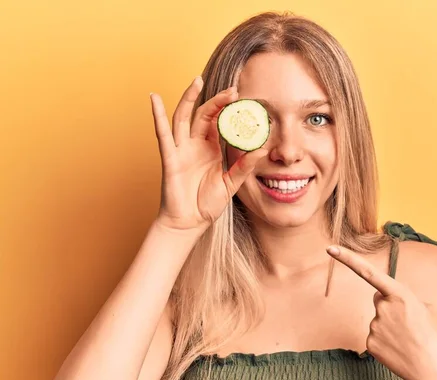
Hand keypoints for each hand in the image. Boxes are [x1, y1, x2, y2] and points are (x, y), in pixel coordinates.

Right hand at [150, 77, 267, 231]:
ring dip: (189, 98)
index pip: (220, 122)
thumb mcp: (231, 183)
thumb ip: (244, 166)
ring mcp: (181, 150)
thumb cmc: (207, 203)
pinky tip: (155, 99)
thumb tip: (261, 149)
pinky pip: (163, 135)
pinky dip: (158, 116)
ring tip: (196, 80)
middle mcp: (195, 145)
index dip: (230, 110)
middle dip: (217, 100)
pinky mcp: (170, 159)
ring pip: (183, 118)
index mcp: (211, 149)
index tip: (244, 98)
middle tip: (232, 89)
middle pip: (204, 114)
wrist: (189, 223)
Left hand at [326, 245, 436, 379]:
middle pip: (379, 299)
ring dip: (391, 326)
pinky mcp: (370, 344)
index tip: (330, 248)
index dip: (348, 259)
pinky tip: (400, 349)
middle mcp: (383, 308)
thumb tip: (397, 303)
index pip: (368, 272)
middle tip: (410, 323)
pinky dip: (386, 341)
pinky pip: (375, 336)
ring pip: (378, 319)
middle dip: (391, 306)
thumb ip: (411, 300)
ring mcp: (374, 327)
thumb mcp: (431, 311)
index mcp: (401, 295)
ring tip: (409, 339)